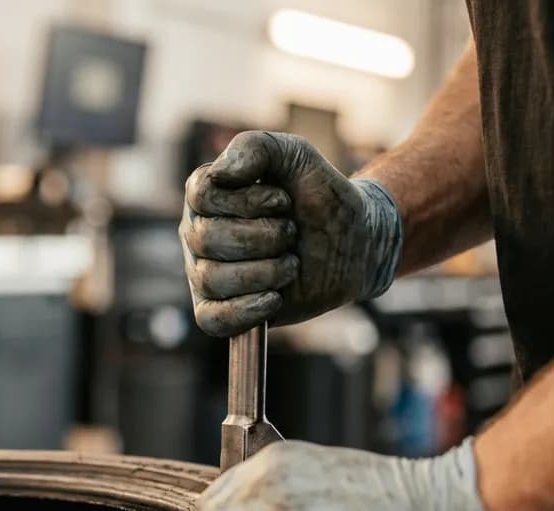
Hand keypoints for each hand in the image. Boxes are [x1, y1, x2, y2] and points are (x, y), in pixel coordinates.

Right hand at [181, 131, 404, 336]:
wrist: (355, 241)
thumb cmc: (321, 196)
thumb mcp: (297, 156)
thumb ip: (257, 147)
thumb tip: (219, 173)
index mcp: (207, 196)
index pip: (202, 196)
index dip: (248, 201)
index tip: (283, 200)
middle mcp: (198, 234)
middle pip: (207, 239)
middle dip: (264, 237)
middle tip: (292, 233)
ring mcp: (206, 274)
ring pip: (212, 279)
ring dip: (265, 271)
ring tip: (292, 263)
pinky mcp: (222, 310)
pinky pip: (212, 320)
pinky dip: (245, 311)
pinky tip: (274, 299)